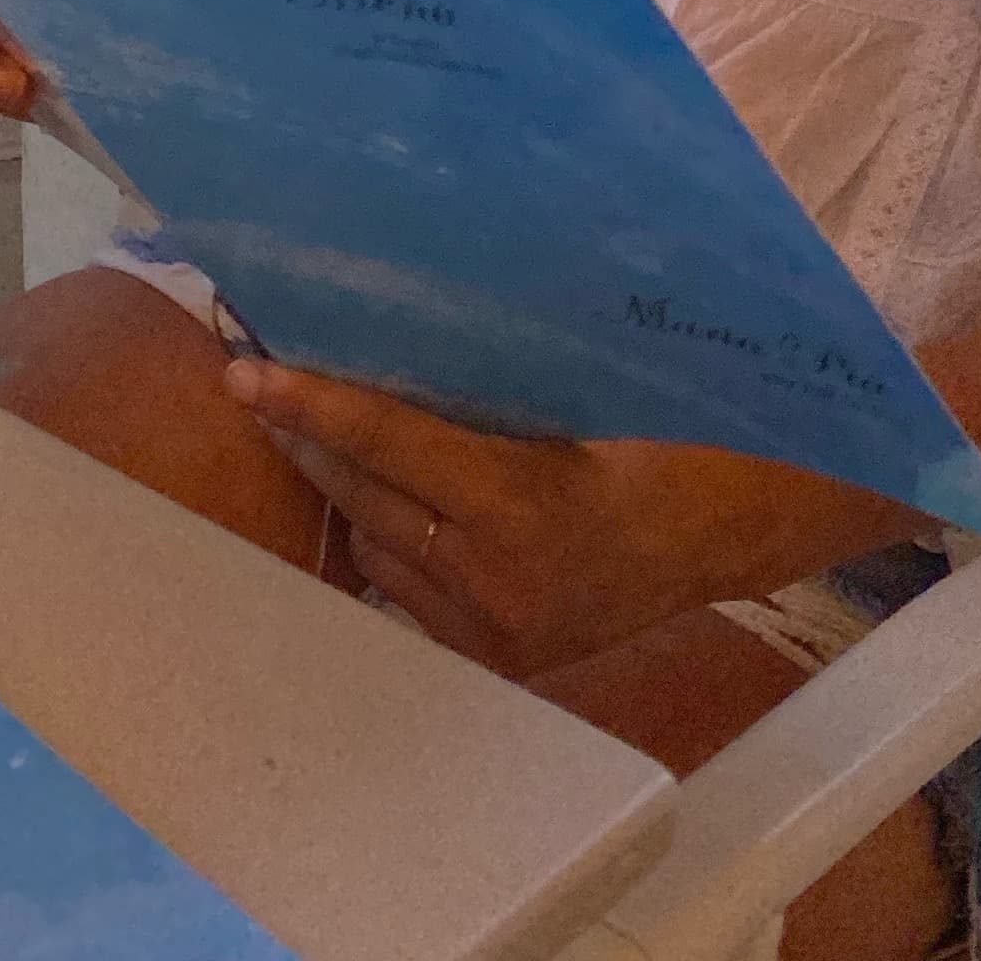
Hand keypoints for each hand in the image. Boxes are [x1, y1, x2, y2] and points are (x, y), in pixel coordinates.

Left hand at [223, 360, 883, 679]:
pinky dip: (392, 539)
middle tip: (259, 381)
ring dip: (347, 491)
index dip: (316, 402)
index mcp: (528, 505)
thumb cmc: (674, 429)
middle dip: (310, 437)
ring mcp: (493, 632)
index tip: (246, 372)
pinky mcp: (495, 659)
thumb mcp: (589, 386)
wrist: (734, 529)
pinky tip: (388, 497)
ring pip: (378, 549)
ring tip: (315, 427)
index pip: (394, 443)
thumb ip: (497, 376)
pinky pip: (409, 590)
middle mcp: (498, 582)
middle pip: (370, 498)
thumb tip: (403, 321)